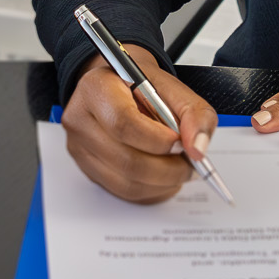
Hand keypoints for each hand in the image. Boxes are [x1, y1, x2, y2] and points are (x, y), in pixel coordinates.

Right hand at [60, 45, 216, 203]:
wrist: (117, 86)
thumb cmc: (140, 85)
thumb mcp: (171, 86)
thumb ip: (193, 112)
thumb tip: (198, 149)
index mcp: (96, 89)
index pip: (123, 124)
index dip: (158, 140)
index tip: (182, 142)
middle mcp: (80, 120)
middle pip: (126, 161)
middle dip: (168, 168)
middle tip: (190, 163)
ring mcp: (80, 148)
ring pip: (127, 183)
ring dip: (163, 183)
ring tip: (180, 168)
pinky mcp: (88, 169)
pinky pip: (124, 192)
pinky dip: (153, 190)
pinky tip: (165, 177)